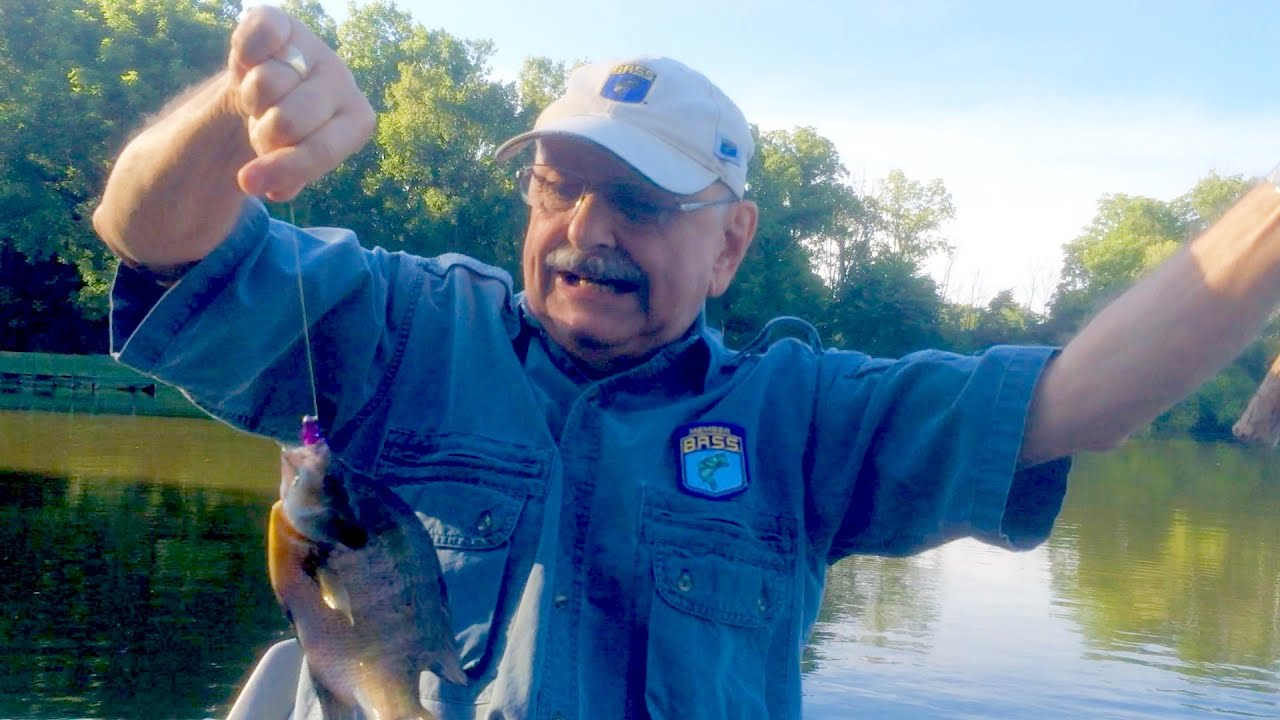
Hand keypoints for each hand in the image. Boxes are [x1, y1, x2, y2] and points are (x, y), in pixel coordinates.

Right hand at [227, 6, 374, 201]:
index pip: (320, 149)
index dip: (282, 168)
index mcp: (357, 121)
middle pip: (287, 121)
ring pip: (265, 84)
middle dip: (263, 134)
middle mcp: (343, 81)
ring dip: (251, 100)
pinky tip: (248, 63)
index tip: (248, 182)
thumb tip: (253, 182)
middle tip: (265, 128)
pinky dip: (245, 52)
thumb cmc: (288, 135)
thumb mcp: (292, 163)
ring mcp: (315, 48)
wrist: (266, 95)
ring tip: (260, 100)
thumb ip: (282, 178)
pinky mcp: (284, 24)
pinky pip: (260, 34)